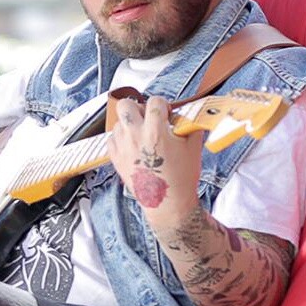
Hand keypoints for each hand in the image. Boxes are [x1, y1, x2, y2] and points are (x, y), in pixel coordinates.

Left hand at [107, 92, 205, 238]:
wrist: (168, 204)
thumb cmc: (181, 179)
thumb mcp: (193, 148)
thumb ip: (189, 126)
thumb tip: (187, 115)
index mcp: (156, 132)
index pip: (154, 101)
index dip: (163, 105)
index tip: (166, 113)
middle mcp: (136, 137)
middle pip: (126, 104)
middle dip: (138, 107)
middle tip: (147, 118)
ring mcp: (123, 147)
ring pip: (118, 121)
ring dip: (130, 124)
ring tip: (141, 134)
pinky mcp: (116, 158)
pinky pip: (111, 138)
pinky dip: (120, 138)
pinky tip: (132, 145)